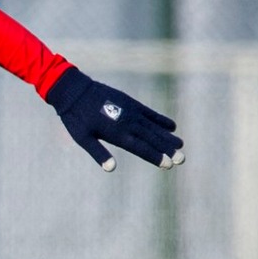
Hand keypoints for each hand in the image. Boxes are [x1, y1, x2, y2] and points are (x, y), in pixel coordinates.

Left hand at [45, 67, 185, 171]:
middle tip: (182, 159)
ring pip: (153, 127)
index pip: (140, 148)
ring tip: (181, 145)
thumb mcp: (83, 138)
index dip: (155, 156)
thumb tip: (111, 168)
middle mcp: (127, 123)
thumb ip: (98, 153)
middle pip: (151, 139)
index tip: (169, 164)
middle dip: (167, 149)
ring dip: (167, 136)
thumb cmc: (75, 118)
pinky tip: (172, 126)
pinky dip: (161, 120)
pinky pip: (150, 113)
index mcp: (116, 134)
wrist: (74, 90)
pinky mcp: (131, 102)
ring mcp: (131, 111)